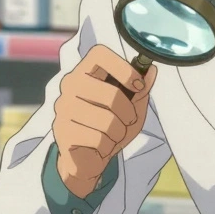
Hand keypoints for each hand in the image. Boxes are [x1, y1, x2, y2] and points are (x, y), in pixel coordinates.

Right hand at [51, 44, 157, 198]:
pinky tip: (100, 146)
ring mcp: (63, 108)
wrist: (87, 159)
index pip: (100, 54)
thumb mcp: (131, 109)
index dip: (123, 67)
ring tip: (112, 135)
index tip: (138, 85)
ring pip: (107, 120)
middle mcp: (70, 85)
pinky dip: (107, 146)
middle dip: (128, 112)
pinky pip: (97, 139)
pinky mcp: (62, 131)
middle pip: (111, 93)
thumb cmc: (110, 128)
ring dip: (118, 132)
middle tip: (128, 120)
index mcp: (85, 72)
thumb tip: (152, 70)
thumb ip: (141, 91)